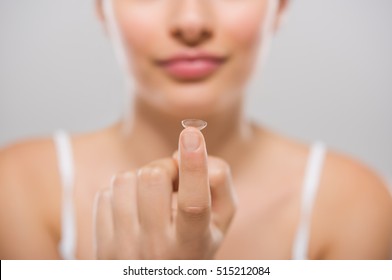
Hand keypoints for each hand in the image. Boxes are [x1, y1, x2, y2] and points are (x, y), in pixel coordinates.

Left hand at [94, 127, 236, 258]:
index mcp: (193, 244)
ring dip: (142, 180)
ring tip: (152, 199)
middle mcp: (157, 249)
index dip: (194, 166)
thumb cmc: (194, 242)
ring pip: (125, 179)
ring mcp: (125, 248)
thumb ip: (219, 182)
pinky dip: (123, 194)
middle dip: (165, 168)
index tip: (192, 133)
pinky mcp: (101, 243)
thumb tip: (186, 151)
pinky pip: (106, 193)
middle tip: (173, 182)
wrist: (156, 277)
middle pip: (153, 177)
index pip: (194, 203)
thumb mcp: (220, 220)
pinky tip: (134, 211)